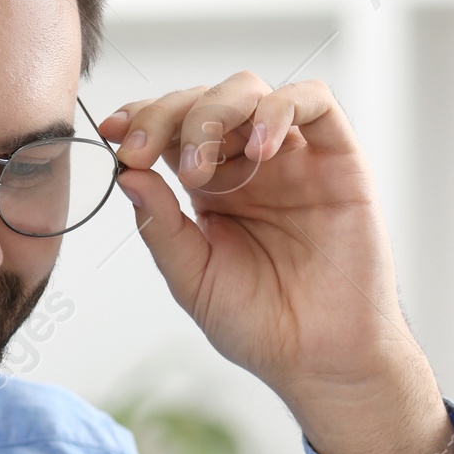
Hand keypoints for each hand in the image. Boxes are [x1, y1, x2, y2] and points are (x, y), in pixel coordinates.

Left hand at [98, 76, 453, 453]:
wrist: (320, 361)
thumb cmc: (261, 325)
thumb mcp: (192, 278)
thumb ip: (160, 226)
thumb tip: (126, 174)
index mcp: (210, 187)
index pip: (171, 128)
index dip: (142, 117)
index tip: (114, 132)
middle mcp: (249, 165)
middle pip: (204, 100)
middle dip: (166, 115)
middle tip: (143, 152)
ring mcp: (293, 159)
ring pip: (251, 92)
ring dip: (214, 112)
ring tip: (198, 168)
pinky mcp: (339, 160)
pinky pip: (315, 104)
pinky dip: (280, 110)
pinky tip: (259, 150)